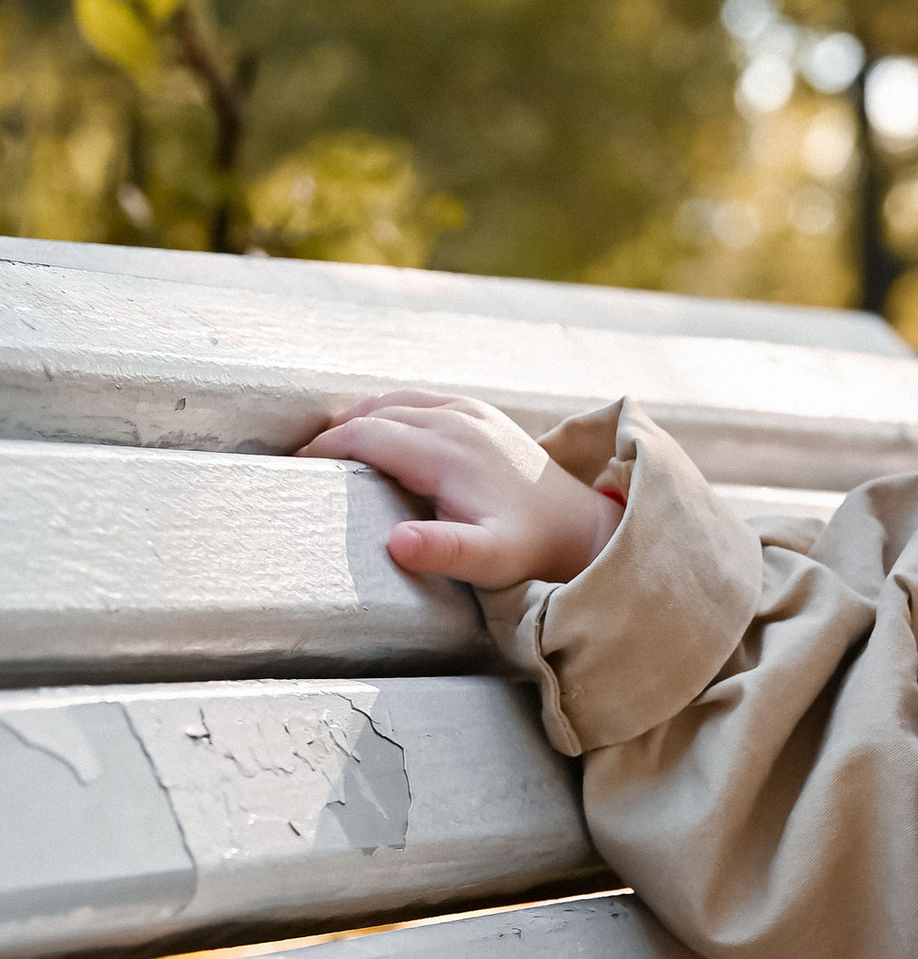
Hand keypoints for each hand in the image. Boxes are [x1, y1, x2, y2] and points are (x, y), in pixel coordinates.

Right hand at [299, 392, 620, 587]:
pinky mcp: (481, 412)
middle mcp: (457, 420)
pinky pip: (420, 399)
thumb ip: (443, 551)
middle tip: (304, 460)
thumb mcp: (488, 559)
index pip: (366, 435)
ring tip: (330, 446)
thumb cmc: (532, 549)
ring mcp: (471, 411)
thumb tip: (396, 543)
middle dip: (334, 433)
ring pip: (395, 400)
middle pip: (375, 414)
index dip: (326, 448)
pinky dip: (389, 411)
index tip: (296, 466)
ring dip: (359, 418)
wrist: (580, 527)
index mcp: (446, 452)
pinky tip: (377, 432)